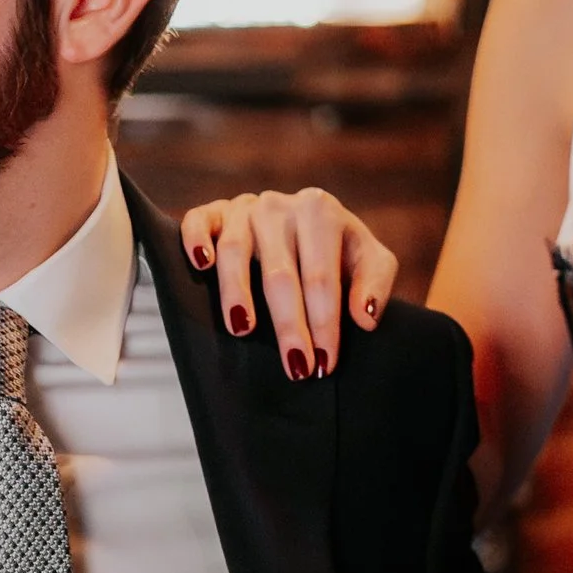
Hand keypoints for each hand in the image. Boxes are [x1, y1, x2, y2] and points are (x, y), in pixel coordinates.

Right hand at [180, 190, 398, 377]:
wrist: (305, 220)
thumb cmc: (338, 250)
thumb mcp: (370, 259)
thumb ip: (376, 283)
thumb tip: (364, 318)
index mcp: (321, 212)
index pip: (321, 277)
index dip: (324, 324)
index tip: (324, 363)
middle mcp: (280, 206)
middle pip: (280, 273)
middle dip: (288, 324)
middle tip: (295, 366)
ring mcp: (244, 207)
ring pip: (236, 252)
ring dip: (237, 293)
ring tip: (242, 330)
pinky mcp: (215, 212)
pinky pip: (198, 221)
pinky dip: (196, 241)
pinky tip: (201, 265)